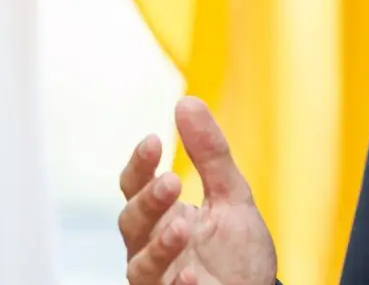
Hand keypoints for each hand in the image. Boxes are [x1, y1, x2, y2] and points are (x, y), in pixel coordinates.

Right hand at [118, 97, 278, 284]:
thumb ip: (209, 155)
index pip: (136, 186)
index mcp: (161, 216)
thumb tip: (186, 102)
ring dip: (159, 246)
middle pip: (132, 222)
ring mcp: (160, 278)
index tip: (154, 140)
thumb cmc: (236, 250)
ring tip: (180, 228)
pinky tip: (191, 276)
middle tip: (171, 182)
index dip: (140, 165)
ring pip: (142, 264)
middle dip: (149, 201)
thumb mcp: (231, 195)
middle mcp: (151, 247)